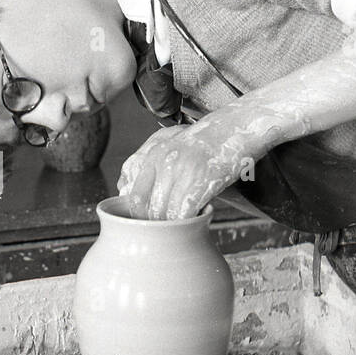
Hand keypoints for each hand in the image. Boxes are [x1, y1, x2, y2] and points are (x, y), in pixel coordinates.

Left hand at [118, 119, 257, 219]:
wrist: (234, 128)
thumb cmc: (202, 140)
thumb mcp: (166, 143)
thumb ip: (143, 164)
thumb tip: (122, 187)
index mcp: (153, 154)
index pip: (133, 194)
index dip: (137, 213)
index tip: (145, 220)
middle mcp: (164, 163)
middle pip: (148, 208)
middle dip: (155, 222)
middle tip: (165, 226)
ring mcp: (183, 173)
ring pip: (165, 213)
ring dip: (172, 224)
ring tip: (181, 223)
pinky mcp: (202, 183)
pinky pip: (185, 214)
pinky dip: (188, 222)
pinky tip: (196, 217)